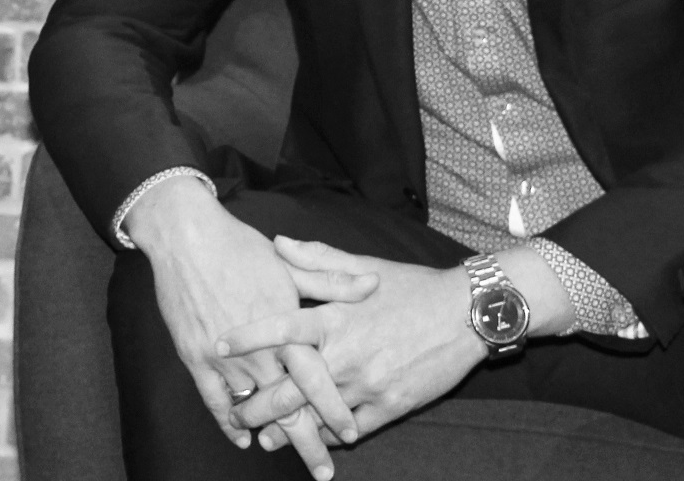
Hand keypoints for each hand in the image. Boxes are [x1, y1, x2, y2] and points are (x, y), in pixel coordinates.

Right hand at [122, 180, 367, 479]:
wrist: (186, 237)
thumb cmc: (240, 247)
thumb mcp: (291, 265)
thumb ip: (333, 281)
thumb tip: (374, 284)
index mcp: (286, 329)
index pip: (317, 381)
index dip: (335, 410)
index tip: (352, 434)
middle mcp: (259, 351)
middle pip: (288, 409)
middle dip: (308, 444)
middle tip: (324, 472)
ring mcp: (225, 359)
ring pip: (254, 411)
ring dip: (270, 436)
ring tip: (286, 456)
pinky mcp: (196, 358)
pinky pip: (215, 402)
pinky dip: (229, 423)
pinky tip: (242, 438)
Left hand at [220, 238, 484, 447]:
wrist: (467, 312)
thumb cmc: (412, 286)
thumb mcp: (364, 266)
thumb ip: (317, 259)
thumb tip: (277, 243)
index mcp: (336, 316)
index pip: (281, 328)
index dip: (247, 337)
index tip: (217, 345)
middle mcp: (347, 353)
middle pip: (290, 386)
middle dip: (258, 404)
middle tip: (234, 412)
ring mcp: (369, 383)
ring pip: (317, 414)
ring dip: (288, 429)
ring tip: (264, 438)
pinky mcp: (391, 405)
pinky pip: (353, 428)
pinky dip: (331, 435)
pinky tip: (315, 440)